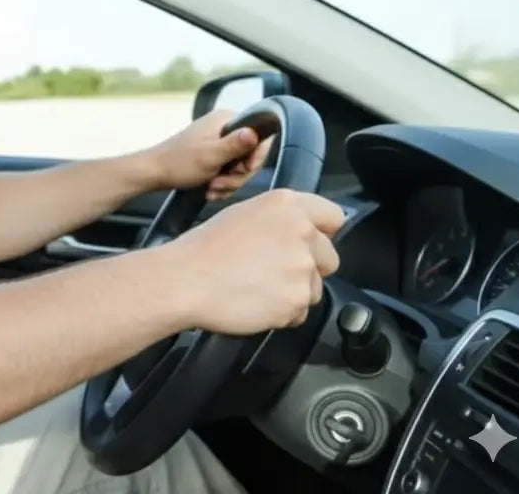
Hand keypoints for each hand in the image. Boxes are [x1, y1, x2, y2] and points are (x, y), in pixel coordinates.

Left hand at [146, 109, 273, 198]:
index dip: (256, 156)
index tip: (244, 169)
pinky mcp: (214, 156)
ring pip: (240, 168)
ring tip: (212, 188)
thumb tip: (255, 132)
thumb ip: (235, 145)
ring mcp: (219, 142)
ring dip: (228, 183)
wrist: (154, 173)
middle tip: (220, 183)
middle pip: (251, 155)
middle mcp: (224, 127)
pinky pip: (229, 173)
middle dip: (237, 175)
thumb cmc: (178, 162)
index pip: (260, 135)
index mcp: (226, 119)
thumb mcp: (211, 155)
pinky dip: (221, 184)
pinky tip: (210, 190)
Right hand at [165, 189, 344, 333]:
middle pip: (329, 257)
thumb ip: (280, 219)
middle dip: (308, 268)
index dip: (320, 233)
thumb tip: (302, 230)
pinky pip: (300, 312)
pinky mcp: (298, 298)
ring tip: (257, 287)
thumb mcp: (243, 214)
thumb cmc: (204, 250)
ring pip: (315, 287)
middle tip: (272, 271)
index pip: (333, 217)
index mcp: (287, 205)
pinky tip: (255, 302)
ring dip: (293, 292)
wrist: (185, 280)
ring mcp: (302, 266)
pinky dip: (281, 313)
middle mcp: (301, 231)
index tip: (308, 244)